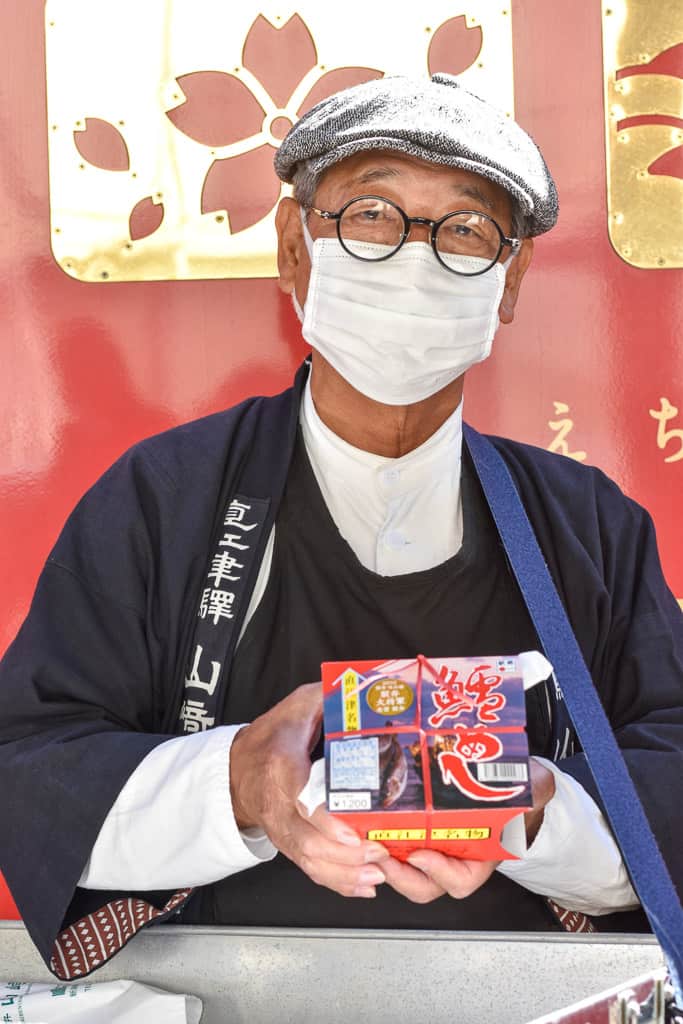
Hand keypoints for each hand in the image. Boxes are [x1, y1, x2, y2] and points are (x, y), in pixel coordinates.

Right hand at [229, 682, 389, 896]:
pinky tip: (365, 885)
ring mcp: (281, 828)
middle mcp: (278, 803)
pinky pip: (310, 869)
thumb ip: (328, 700)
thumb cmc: (272, 736)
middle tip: (380, 851)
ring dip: (345, 872)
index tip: (353, 830)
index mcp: (282, 764)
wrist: (236, 770)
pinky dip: (338, 882)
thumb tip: (368, 689)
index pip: (300, 797)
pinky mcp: (288, 844)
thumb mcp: (297, 706)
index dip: (325, 819)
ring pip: (309, 860)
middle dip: (345, 853)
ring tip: (378, 872)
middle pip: (307, 839)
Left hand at [379, 756, 556, 902]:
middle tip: (377, 850)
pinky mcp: (410, 831)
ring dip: (379, 858)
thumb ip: (536, 788)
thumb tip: (539, 781)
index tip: (421, 855)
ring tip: (362, 836)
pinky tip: (361, 820)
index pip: (460, 881)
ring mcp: (428, 847)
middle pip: (421, 884)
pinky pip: (390, 845)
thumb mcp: (530, 790)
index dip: (439, 874)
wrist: (500, 782)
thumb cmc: (511, 793)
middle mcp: (451, 859)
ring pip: (400, 868)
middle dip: (397, 874)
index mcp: (480, 857)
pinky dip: (375, 837)